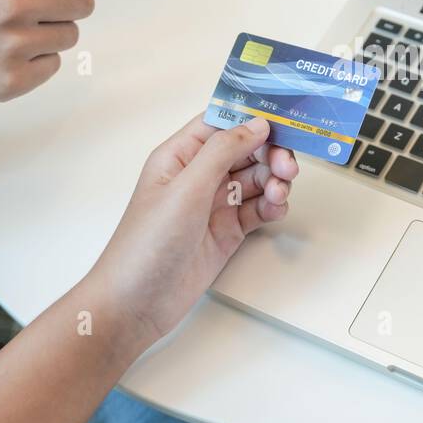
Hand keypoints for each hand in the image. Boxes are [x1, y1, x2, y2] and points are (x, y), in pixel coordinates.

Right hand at [0, 0, 163, 104]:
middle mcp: (14, 1)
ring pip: (72, 35)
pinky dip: (35, 62)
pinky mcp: (16, 78)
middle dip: (65, 5)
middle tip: (26, 10)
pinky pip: (54, 64)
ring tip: (7, 34)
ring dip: (49, 34)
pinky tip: (3, 57)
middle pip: (84, 1)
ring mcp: (15, 42)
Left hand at [89, 115, 298, 341]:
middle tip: (287, 168)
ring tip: (278, 194)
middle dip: (270, 154)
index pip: (221, 123)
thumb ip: (223, 151)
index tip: (283, 121)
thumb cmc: (146, 245)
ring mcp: (213, 204)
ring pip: (256, 179)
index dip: (251, 119)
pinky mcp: (226, 231)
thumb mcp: (186, 189)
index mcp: (179, 156)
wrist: (136, 304)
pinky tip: (275, 209)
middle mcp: (198, 176)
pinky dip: (271, 206)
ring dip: (274, 181)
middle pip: (245, 150)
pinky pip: (257, 209)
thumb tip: (256, 124)